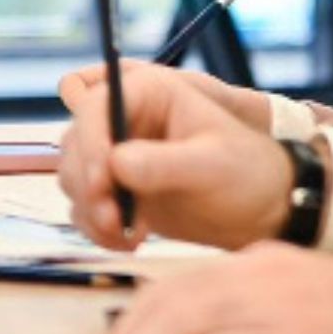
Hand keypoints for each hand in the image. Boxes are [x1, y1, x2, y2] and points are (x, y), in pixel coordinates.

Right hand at [57, 62, 294, 250]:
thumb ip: (165, 163)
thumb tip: (116, 164)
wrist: (259, 209)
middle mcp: (126, 118)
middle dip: (87, 183)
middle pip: (74, 142)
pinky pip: (84, 206)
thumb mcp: (211, 165)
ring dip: (91, 209)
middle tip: (113, 219)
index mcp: (149, 92)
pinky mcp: (116, 188)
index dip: (89, 142)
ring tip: (130, 233)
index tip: (100, 183)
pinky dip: (96, 227)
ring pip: (72, 176)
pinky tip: (130, 241)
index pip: (97, 106)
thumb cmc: (246, 172)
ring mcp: (117, 154)